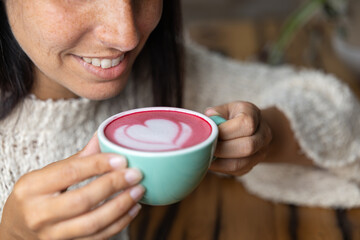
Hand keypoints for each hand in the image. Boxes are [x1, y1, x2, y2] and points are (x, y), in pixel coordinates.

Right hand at [0, 134, 143, 239]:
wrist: (16, 228)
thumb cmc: (35, 196)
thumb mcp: (47, 174)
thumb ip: (77, 159)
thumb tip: (103, 137)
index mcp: (32, 187)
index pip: (69, 173)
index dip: (98, 165)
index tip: (121, 159)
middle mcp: (39, 213)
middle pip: (82, 200)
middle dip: (113, 185)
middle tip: (135, 174)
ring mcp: (53, 235)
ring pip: (93, 223)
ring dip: (121, 206)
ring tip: (138, 191)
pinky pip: (98, 237)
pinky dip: (119, 223)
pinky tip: (132, 208)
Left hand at [205, 101, 271, 175]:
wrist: (250, 127)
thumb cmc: (232, 116)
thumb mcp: (224, 109)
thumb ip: (215, 114)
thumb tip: (206, 124)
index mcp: (254, 114)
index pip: (245, 124)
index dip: (225, 131)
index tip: (211, 133)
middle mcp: (263, 133)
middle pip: (247, 146)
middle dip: (222, 148)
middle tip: (207, 147)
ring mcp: (261, 151)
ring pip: (241, 163)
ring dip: (220, 161)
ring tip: (206, 155)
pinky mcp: (252, 165)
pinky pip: (237, 170)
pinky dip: (221, 167)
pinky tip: (211, 161)